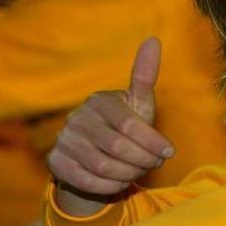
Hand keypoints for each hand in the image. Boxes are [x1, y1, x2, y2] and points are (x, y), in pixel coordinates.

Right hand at [47, 37, 173, 196]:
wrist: (92, 155)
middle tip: (154, 165)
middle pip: (118, 148)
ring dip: (128, 174)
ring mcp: (64, 140)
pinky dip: (109, 187)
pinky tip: (119, 183)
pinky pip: (87, 181)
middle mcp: (77, 118)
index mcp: (99, 101)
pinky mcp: (56, 162)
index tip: (168, 152)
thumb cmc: (123, 127)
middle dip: (142, 160)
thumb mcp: (138, 104)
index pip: (129, 124)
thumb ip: (145, 76)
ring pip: (103, 167)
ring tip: (138, 172)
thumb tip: (153, 39)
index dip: (152, 142)